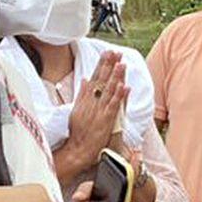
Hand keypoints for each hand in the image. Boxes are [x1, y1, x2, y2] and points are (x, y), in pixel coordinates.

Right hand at [58, 51, 127, 170]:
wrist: (77, 149)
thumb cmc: (77, 132)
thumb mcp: (76, 109)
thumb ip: (81, 94)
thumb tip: (85, 79)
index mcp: (85, 99)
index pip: (95, 77)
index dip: (102, 65)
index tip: (107, 53)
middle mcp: (91, 102)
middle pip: (101, 80)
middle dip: (108, 65)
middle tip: (115, 52)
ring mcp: (98, 111)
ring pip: (108, 91)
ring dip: (115, 77)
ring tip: (121, 64)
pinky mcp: (105, 120)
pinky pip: (113, 106)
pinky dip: (118, 96)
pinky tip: (124, 86)